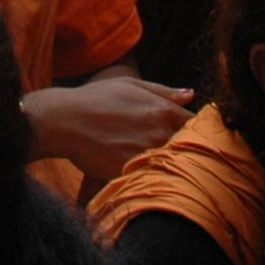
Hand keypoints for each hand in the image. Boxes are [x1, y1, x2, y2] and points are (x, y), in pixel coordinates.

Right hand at [20, 73, 193, 180]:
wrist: (65, 121)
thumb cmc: (96, 99)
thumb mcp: (131, 86)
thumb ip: (164, 92)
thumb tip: (192, 96)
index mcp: (163, 111)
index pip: (198, 126)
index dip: (200, 132)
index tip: (194, 136)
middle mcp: (160, 133)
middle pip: (190, 149)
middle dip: (188, 151)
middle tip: (180, 154)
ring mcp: (147, 154)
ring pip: (172, 166)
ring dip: (171, 166)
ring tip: (162, 165)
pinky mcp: (133, 172)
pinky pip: (152, 178)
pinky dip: (152, 177)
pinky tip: (146, 175)